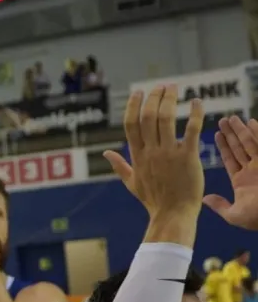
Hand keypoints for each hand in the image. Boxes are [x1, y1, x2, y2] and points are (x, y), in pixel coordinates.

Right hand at [103, 86, 203, 219]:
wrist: (173, 214)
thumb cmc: (154, 200)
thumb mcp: (131, 182)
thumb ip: (119, 165)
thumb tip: (106, 153)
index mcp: (137, 156)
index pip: (131, 124)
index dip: (133, 105)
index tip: (138, 92)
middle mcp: (151, 152)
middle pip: (148, 117)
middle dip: (153, 97)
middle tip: (161, 86)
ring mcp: (168, 153)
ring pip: (166, 119)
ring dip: (169, 100)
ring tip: (173, 88)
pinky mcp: (187, 157)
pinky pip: (191, 130)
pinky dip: (194, 113)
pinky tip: (196, 102)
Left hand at [205, 115, 257, 228]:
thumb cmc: (257, 219)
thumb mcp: (235, 215)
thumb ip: (220, 206)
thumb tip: (204, 199)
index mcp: (242, 181)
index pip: (230, 159)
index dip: (224, 147)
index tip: (216, 134)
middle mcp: (253, 171)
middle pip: (240, 148)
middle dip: (231, 134)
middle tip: (222, 120)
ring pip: (251, 144)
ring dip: (241, 131)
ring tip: (231, 118)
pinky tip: (252, 122)